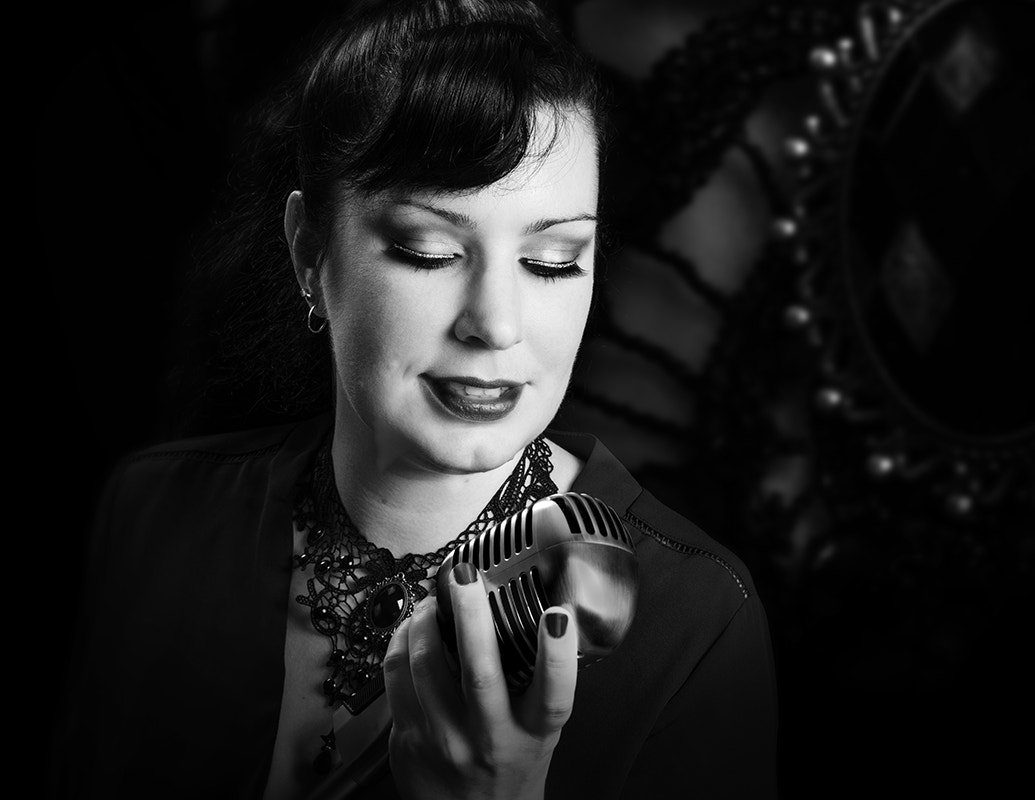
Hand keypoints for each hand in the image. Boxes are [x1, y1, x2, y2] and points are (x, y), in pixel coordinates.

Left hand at [383, 562, 576, 799]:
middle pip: (480, 673)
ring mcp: (445, 741)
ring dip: (424, 621)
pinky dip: (400, 642)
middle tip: (465, 576)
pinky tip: (410, 628)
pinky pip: (395, 678)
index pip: (553, 697)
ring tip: (432, 600)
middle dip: (471, 616)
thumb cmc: (509, 763)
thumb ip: (535, 684)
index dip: (556, 655)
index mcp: (532, 735)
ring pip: (425, 668)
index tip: (557, 616)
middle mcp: (490, 739)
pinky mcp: (408, 740)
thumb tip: (534, 612)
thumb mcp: (537, 732)